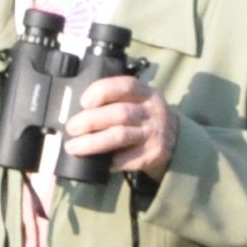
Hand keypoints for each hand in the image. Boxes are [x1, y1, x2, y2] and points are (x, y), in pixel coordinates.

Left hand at [63, 72, 177, 179]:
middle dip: (91, 120)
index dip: (102, 91)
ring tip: (73, 147)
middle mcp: (151, 111)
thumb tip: (76, 111)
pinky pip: (126, 158)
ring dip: (93, 142)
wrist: (175, 139)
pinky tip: (96, 161)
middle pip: (120, 113)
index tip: (83, 102)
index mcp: (145, 93)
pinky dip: (108, 160)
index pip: (125, 86)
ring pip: (120, 136)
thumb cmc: (144, 117)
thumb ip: (115, 100)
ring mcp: (153, 133)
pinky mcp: (152, 154)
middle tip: (71, 128)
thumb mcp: (138, 100)